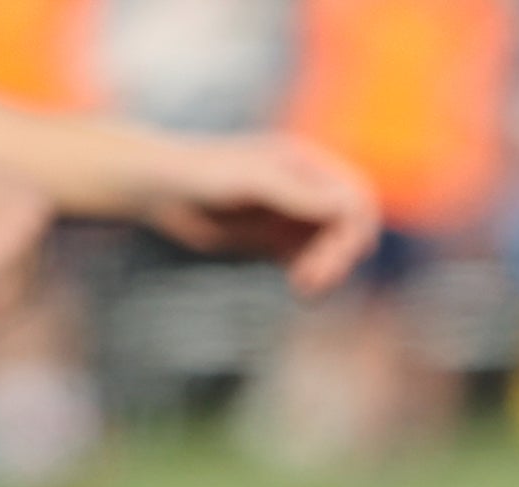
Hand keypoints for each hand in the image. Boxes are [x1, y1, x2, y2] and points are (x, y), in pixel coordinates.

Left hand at [135, 131, 383, 295]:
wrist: (160, 188)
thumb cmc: (202, 173)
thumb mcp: (253, 181)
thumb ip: (297, 193)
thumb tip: (346, 207)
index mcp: (308, 164)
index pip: (358, 199)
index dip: (352, 233)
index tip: (328, 261)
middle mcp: (306, 188)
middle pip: (351, 227)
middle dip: (340, 256)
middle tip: (312, 283)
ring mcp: (291, 215)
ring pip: (332, 248)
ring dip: (328, 271)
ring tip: (304, 289)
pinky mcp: (274, 240)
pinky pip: (308, 260)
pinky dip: (311, 276)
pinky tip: (297, 286)